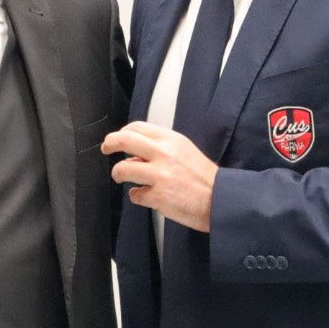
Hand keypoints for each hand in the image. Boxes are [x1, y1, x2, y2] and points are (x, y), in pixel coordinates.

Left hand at [102, 121, 217, 232]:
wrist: (222, 200)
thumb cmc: (205, 179)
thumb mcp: (185, 152)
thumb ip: (162, 149)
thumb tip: (137, 155)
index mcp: (172, 140)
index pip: (137, 128)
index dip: (122, 132)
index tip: (116, 138)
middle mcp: (164, 154)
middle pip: (124, 140)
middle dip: (109, 144)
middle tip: (106, 149)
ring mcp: (160, 175)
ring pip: (123, 169)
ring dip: (118, 173)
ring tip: (121, 177)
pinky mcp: (158, 196)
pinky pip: (135, 195)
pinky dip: (137, 196)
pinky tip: (145, 196)